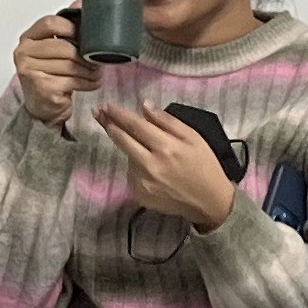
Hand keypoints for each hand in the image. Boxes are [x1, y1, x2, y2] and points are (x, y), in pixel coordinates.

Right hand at [12, 12, 87, 129]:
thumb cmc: (50, 74)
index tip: (83, 35)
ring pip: (70, 65)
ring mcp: (30, 71)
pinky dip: (87, 83)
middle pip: (63, 47)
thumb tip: (81, 3)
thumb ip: (65, 27)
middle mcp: (24, 53)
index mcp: (27, 39)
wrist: (43, 106)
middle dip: (85, 55)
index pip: (49, 23)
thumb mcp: (55, 48)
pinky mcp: (41, 88)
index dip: (70, 26)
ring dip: (89, 71)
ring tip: (96, 73)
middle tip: (97, 61)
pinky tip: (92, 83)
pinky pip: (71, 81)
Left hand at [95, 101, 236, 228]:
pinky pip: (131, 173)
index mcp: (165, 147)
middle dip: (109, 124)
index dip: (119, 115)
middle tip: (98, 113)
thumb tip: (144, 107)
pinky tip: (152, 169)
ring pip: (127, 157)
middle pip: (122, 140)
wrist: (209, 201)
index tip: (106, 106)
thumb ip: (167, 121)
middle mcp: (150, 165)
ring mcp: (143, 182)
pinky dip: (136, 166)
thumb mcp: (193, 137)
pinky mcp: (140, 195)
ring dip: (131, 148)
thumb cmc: (204, 165)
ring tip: (149, 151)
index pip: (135, 126)